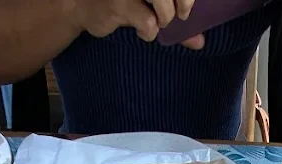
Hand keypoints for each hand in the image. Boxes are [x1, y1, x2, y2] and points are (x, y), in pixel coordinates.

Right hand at [74, 0, 198, 42]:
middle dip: (185, 2)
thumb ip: (175, 16)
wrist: (82, 6)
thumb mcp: (150, 5)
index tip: (187, 5)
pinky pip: (148, 22)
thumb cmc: (120, 2)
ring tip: (158, 22)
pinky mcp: (119, 4)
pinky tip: (140, 30)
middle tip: (181, 15)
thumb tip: (200, 42)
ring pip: (162, 0)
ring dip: (166, 17)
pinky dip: (149, 31)